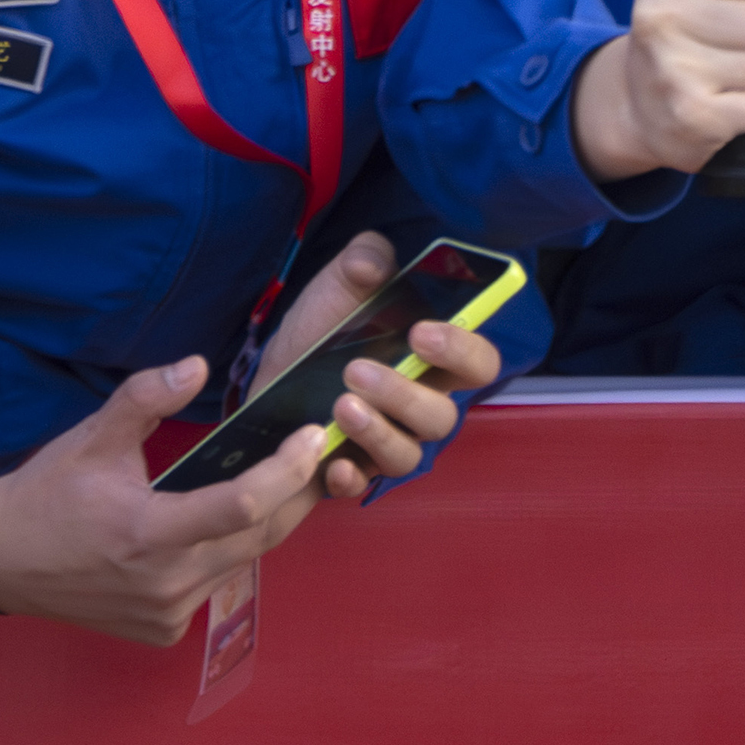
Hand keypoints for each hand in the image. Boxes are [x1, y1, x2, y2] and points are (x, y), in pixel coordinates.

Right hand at [0, 356, 335, 644]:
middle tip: (317, 454)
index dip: (285, 470)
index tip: (312, 436)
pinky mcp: (164, 631)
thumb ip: (145, 397)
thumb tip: (197, 365)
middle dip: (296, 494)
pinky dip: (225, 553)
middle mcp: (166, 583)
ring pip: (241, 562)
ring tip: (282, 480)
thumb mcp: (92, 436)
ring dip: (265, 523)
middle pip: (259, 537)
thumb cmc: (48, 495)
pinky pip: (213, 585)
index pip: (240, 506)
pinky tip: (221, 525)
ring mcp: (167, 613)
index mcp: (148, 534)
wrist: (1, 561)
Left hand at [251, 230, 502, 505]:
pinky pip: (362, 485)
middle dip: (404, 396)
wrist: (267, 372)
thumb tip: (372, 264)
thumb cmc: (319, 329)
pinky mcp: (351, 467)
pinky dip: (350, 476)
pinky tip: (330, 460)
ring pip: (407, 456)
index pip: (477, 363)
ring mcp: (387, 442)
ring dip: (377, 433)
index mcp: (429, 360)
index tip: (423, 334)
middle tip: (356, 370)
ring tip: (339, 405)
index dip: (462, 351)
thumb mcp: (336, 285)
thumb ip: (362, 259)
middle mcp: (418, 406)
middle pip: (442, 417)